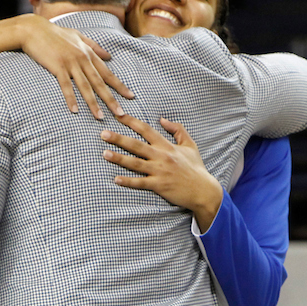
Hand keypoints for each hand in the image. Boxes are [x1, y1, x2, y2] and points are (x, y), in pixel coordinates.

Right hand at [20, 16, 131, 118]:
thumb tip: (110, 56)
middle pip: (99, 82)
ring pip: (85, 86)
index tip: (130, 96)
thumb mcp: (78, 36)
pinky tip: (75, 110)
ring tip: (100, 117)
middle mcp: (82, 58)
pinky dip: (71, 98)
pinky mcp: (57, 67)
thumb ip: (94, 46)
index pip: (107, 72)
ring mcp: (70, 63)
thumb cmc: (55, 33)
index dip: (119, 85)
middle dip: (111, 99)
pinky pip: (65, 86)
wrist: (34, 29)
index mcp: (88, 53)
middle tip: (121, 113)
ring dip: (93, 103)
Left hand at [101, 115, 222, 229]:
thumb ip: (177, 130)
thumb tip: (162, 119)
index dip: (131, 122)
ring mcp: (159, 171)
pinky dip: (128, 181)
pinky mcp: (159, 185)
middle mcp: (161, 156)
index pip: (146, 129)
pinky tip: (116, 179)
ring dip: (119, 158)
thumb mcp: (190, 145)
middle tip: (103, 134)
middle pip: (136, 145)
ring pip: (135, 163)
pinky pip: (140, 183)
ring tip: (104, 154)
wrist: (203, 190)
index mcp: (166, 145)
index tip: (118, 116)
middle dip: (118, 139)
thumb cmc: (195, 167)